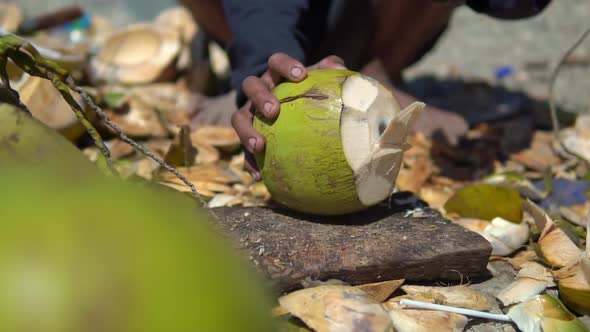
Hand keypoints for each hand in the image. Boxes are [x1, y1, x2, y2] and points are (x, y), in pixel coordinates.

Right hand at [231, 53, 346, 180]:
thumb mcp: (315, 79)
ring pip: (238, 117)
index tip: (300, 75)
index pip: (276, 62)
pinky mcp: (246, 135)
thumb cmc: (305, 92)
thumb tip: (339, 66)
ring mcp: (248, 113)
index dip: (285, 65)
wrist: (284, 106)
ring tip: (259, 146)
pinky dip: (249, 163)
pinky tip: (259, 177)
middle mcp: (257, 91)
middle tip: (273, 111)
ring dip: (246, 131)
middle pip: (251, 86)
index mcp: (274, 74)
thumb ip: (327, 71)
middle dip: (260, 97)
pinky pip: (243, 150)